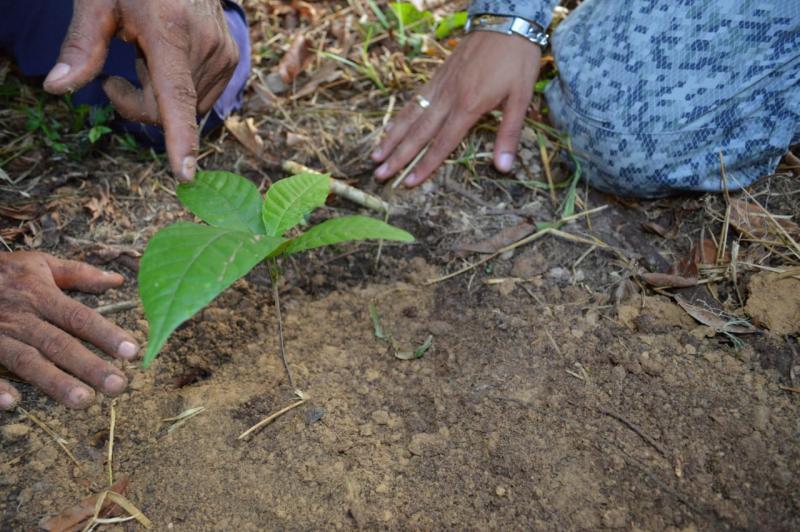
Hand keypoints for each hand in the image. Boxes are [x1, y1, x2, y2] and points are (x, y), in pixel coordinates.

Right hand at [0, 252, 138, 410]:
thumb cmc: (1, 272)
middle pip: (59, 344)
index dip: (106, 334)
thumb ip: (78, 273)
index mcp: (40, 296)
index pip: (79, 317)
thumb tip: (116, 280)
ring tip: (83, 402)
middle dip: (89, 366)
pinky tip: (12, 404)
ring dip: (55, 382)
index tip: (133, 351)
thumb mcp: (38, 264)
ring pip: (27, 361)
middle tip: (118, 386)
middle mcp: (21, 318)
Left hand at [42, 0, 239, 180]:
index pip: (176, 95)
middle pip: (169, 109)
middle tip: (114, 80)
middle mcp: (205, 45)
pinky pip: (200, 99)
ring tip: (148, 58)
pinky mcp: (231, 59)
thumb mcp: (99, 1)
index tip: (185, 173)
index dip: (180, 137)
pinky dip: (179, 90)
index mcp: (170, 29)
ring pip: (186, 109)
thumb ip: (81, 46)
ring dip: (161, 97)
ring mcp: (223, 54)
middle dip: (139, 104)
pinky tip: (169, 59)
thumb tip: (57, 88)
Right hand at [372, 32, 540, 186]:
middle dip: (398, 157)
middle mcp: (448, 98)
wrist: (505, 20)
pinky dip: (400, 116)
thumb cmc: (517, 60)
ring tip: (375, 155)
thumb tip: (504, 167)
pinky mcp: (437, 75)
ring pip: (410, 116)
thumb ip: (509, 134)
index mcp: (468, 106)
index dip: (425, 165)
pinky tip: (393, 127)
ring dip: (392, 138)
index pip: (442, 144)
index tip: (408, 182)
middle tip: (379, 175)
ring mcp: (440, 85)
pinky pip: (414, 100)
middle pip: (418, 134)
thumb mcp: (521, 98)